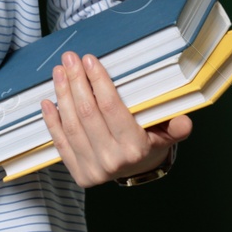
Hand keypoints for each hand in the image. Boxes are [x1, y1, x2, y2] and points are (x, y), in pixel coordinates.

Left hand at [39, 50, 191, 187]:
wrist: (137, 172)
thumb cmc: (150, 144)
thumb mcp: (167, 135)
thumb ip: (175, 127)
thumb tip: (183, 121)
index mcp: (136, 148)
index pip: (111, 108)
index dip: (98, 82)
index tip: (89, 60)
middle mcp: (113, 160)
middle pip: (87, 113)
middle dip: (76, 82)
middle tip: (69, 59)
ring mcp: (93, 169)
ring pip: (72, 126)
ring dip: (62, 95)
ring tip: (59, 72)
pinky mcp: (78, 172)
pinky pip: (60, 143)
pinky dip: (51, 121)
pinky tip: (47, 101)